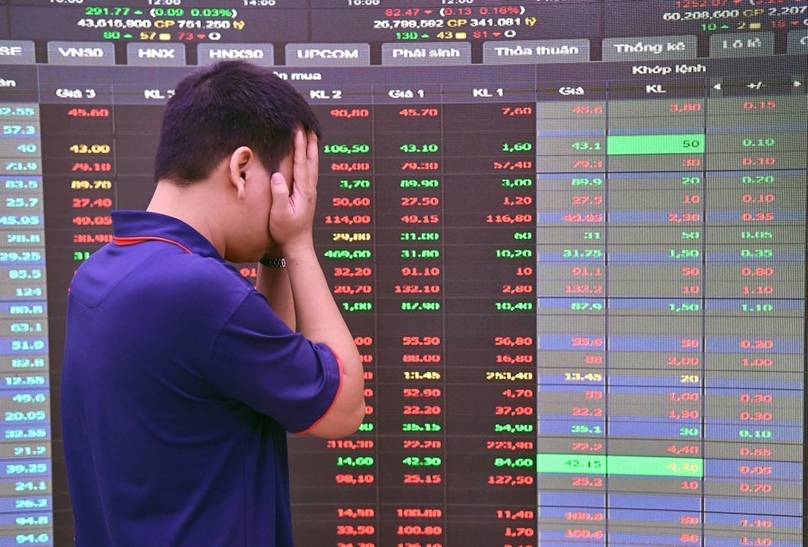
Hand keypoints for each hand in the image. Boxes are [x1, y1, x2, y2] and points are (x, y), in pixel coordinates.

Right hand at [268, 129, 318, 252]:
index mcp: (303, 191)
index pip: (302, 164)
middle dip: (310, 142)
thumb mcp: (279, 215)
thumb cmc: (286, 231)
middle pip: (311, 160)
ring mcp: (310, 192)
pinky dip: (310, 160)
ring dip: (312, 149)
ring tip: (311, 135)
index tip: (298, 130)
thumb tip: (278, 176)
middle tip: (309, 125)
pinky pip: (310, 172)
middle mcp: (309, 189)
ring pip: (312, 165)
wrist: (297, 245)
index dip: (300, 146)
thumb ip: (279, 195)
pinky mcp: (307, 195)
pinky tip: (308, 156)